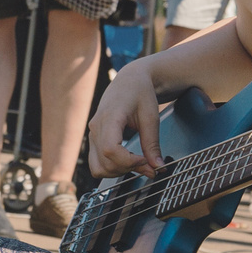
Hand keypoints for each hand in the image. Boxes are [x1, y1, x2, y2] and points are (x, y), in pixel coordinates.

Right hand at [87, 60, 166, 178]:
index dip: (128, 161)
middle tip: (149, 166)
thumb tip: (158, 167)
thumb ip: (152, 144)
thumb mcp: (151, 117)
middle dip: (128, 169)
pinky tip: (128, 162)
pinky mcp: (94, 139)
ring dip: (119, 172)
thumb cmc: (140, 93)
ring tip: (139, 164)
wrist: (129, 80)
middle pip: (104, 162)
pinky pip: (97, 163)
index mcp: (110, 117)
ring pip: (97, 167)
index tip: (145, 160)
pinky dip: (112, 168)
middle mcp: (96, 127)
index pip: (110, 149)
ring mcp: (92, 134)